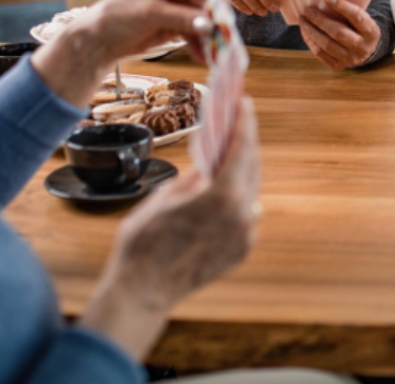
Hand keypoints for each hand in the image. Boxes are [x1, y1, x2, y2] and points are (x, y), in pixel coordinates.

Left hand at [32, 0, 215, 106]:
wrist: (99, 40)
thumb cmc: (117, 16)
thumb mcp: (150, 14)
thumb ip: (181, 18)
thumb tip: (209, 24)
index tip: (224, 18)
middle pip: (208, 2)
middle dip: (216, 21)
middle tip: (224, 40)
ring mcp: (180, 7)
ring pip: (205, 20)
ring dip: (210, 38)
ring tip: (214, 55)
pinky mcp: (178, 25)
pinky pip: (196, 34)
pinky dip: (200, 46)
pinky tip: (202, 58)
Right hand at [80, 97, 260, 359]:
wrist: (143, 292)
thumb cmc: (145, 240)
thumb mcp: (166, 195)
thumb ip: (196, 174)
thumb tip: (211, 161)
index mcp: (223, 196)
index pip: (241, 148)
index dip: (244, 122)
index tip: (245, 102)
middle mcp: (243, 214)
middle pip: (251, 167)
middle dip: (244, 142)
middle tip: (237, 121)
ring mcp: (246, 234)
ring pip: (251, 189)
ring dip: (242, 169)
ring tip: (229, 150)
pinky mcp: (243, 250)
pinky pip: (246, 212)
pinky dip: (238, 195)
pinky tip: (224, 185)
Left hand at [299, 0, 380, 69]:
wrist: (366, 50)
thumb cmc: (359, 28)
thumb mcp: (361, 18)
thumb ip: (348, 10)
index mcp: (371, 32)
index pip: (356, 17)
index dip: (342, 6)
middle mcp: (362, 47)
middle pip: (338, 33)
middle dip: (320, 20)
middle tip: (308, 10)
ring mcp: (350, 59)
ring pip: (327, 45)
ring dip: (311, 31)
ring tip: (303, 19)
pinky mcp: (339, 66)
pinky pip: (320, 54)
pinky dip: (310, 41)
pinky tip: (305, 31)